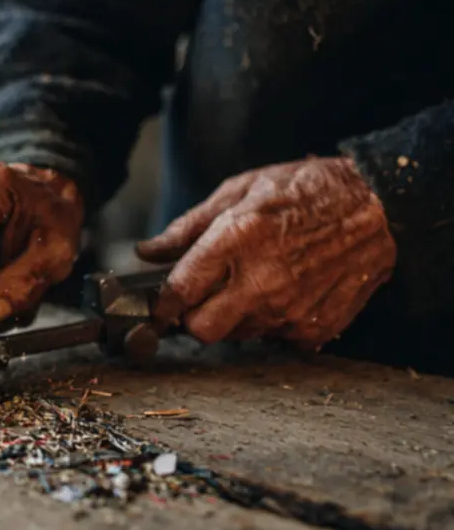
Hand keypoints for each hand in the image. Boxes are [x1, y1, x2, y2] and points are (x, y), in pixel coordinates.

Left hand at [135, 157, 395, 349]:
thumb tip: (148, 251)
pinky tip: (285, 292)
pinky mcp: (315, 327)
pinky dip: (272, 322)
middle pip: (202, 330)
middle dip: (194, 319)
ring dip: (235, 318)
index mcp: (237, 240)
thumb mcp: (241, 190)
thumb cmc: (307, 190)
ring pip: (238, 336)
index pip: (179, 292)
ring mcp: (291, 309)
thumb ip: (188, 227)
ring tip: (254, 284)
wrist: (381, 204)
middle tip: (204, 299)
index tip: (160, 303)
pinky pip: (275, 339)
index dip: (162, 303)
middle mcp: (262, 281)